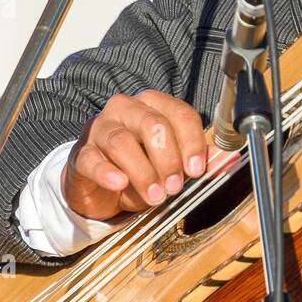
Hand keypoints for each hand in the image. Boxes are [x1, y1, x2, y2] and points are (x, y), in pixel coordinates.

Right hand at [62, 90, 207, 220]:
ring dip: (143, 172)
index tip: (196, 169)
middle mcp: (126, 109)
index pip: (179, 113)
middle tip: (175, 186)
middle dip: (168, 158)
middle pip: (152, 124)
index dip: (191, 141)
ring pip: (122, 141)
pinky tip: (119, 184)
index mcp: (153, 105)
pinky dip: (108, 173)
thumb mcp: (169, 164)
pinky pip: (92, 159)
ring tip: (156, 196)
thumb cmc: (139, 168)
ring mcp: (100, 128)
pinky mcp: (80, 153)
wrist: (99, 187)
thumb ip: (192, 160)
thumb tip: (220, 162)